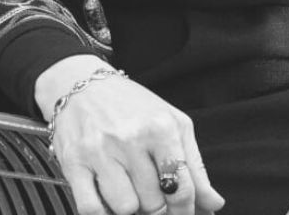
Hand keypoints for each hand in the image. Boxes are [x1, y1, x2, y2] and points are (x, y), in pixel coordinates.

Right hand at [36, 55, 225, 214]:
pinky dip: (102, 211)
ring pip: (125, 208)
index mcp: (161, 127)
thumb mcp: (172, 124)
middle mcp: (131, 139)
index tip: (183, 213)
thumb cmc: (134, 107)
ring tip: (129, 188)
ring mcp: (101, 152)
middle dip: (157, 205)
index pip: (181, 187)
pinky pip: (92, 210)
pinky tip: (107, 195)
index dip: (186, 210)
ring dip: (130, 206)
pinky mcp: (74, 164)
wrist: (83, 86)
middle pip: (154, 203)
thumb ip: (195, 166)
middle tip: (151, 192)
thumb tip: (215, 204)